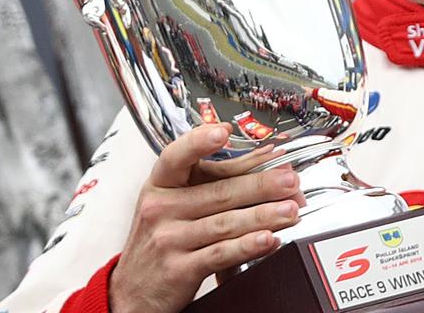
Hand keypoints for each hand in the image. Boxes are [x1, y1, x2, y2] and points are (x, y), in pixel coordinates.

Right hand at [109, 124, 305, 312]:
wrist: (133, 292)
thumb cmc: (161, 239)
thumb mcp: (173, 205)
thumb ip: (212, 182)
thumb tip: (262, 162)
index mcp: (159, 185)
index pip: (174, 157)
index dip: (198, 142)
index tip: (222, 131)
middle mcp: (161, 209)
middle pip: (217, 192)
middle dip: (260, 184)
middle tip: (289, 180)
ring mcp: (169, 239)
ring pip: (225, 223)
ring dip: (263, 215)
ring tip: (290, 210)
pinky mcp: (179, 269)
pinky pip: (221, 253)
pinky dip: (248, 246)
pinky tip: (268, 239)